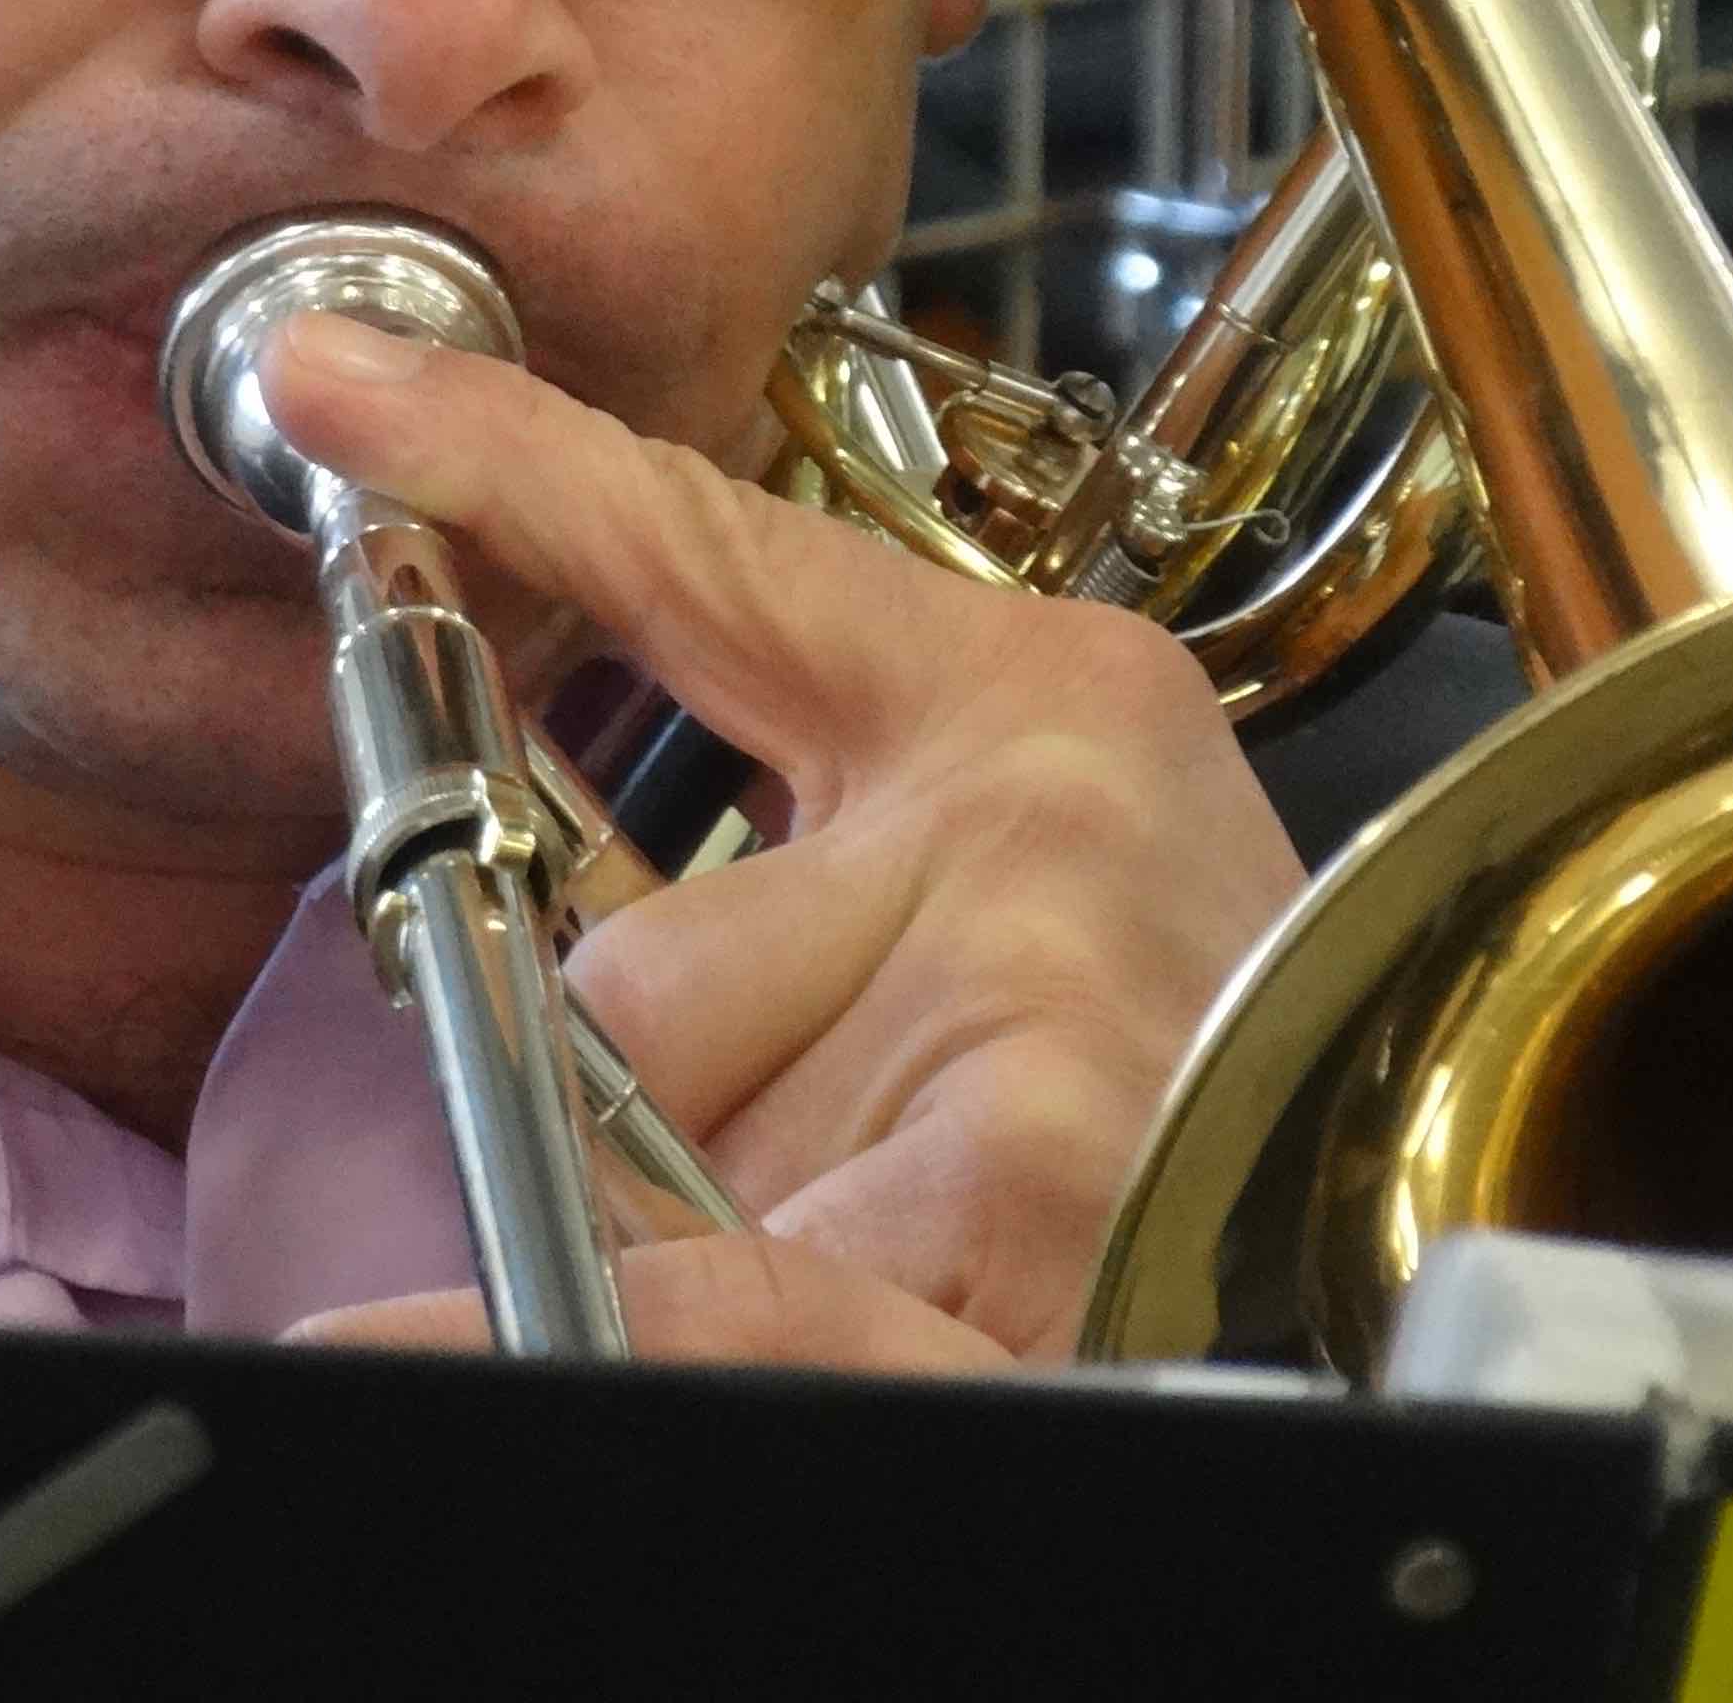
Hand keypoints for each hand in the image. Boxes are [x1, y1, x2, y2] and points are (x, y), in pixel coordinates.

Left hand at [263, 316, 1304, 1362]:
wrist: (1395, 1244)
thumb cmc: (1200, 1094)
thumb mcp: (1015, 924)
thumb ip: (788, 913)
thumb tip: (512, 968)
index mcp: (1034, 714)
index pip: (714, 558)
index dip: (510, 466)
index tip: (337, 383)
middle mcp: (1033, 829)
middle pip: (634, 984)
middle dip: (667, 1134)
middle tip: (840, 1183)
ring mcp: (1025, 999)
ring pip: (653, 1144)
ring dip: (721, 1249)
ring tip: (919, 1272)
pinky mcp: (1018, 1185)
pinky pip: (718, 1286)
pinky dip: (673, 1344)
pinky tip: (687, 1349)